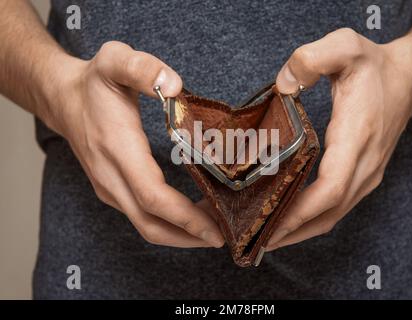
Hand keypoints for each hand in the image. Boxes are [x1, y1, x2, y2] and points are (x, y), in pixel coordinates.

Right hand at [45, 41, 223, 247]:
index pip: (152, 195)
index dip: (185, 216)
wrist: (63, 99)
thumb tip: (174, 86)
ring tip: (214, 227)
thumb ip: (143, 68)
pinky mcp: (112, 190)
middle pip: (150, 224)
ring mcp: (109, 188)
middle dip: (188, 236)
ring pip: (146, 225)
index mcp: (117, 149)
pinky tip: (192, 214)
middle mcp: (111, 177)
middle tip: (224, 236)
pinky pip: (142, 216)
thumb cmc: (93, 82)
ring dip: (181, 233)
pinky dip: (169, 223)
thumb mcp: (116, 60)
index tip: (214, 227)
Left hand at [268, 28, 411, 249]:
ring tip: (265, 237)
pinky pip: (337, 207)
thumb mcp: (344, 46)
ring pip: (333, 215)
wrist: (407, 78)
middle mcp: (365, 164)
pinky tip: (290, 220)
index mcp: (357, 137)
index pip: (331, 187)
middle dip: (292, 231)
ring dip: (301, 231)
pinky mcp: (363, 175)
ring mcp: (367, 174)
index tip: (271, 224)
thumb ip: (310, 59)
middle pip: (329, 213)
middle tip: (255, 241)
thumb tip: (282, 86)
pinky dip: (313, 219)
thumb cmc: (374, 67)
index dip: (301, 210)